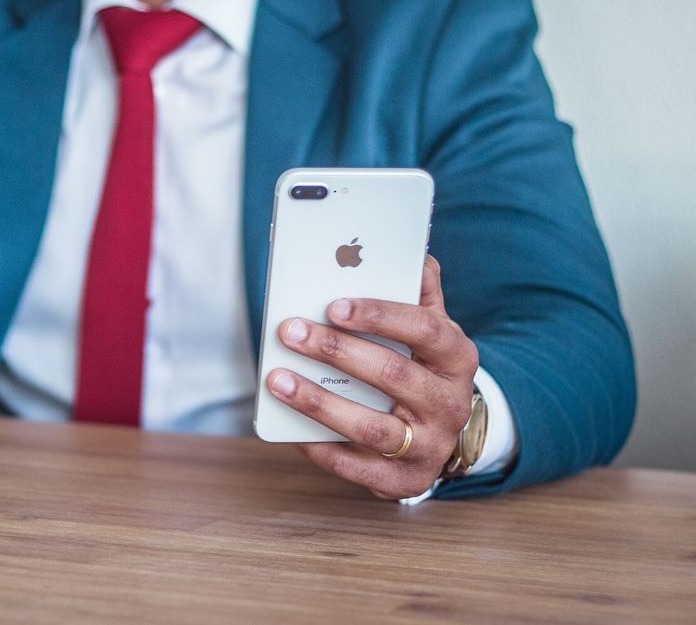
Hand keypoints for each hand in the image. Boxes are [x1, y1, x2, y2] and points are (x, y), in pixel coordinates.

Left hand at [265, 255, 477, 499]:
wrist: (444, 435)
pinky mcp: (405, 481)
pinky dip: (319, 445)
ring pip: (371, 427)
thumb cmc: (422, 367)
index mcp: (457, 357)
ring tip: (277, 379)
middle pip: (392, 375)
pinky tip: (289, 426)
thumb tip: (414, 253)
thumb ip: (419, 292)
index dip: (379, 315)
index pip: (425, 329)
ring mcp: (430, 447)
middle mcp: (450, 404)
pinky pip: (355, 466)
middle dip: (335, 351)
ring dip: (319, 402)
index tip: (333, 305)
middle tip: (289, 332)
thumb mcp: (429, 329)